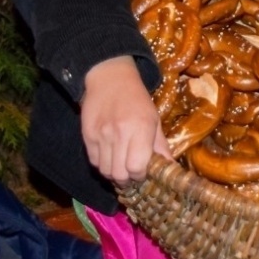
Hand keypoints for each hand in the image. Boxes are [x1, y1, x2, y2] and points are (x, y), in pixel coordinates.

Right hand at [81, 55, 171, 183]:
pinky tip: (109, 158)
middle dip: (127, 180)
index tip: (142, 173)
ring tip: (120, 167)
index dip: (140, 175)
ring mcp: (101, 135)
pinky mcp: (87, 135)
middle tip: (131, 176)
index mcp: (141, 129)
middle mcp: (120, 133)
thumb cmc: (137, 100)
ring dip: (113, 174)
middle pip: (119, 174)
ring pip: (104, 171)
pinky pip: (93, 161)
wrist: (110, 78)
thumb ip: (161, 146)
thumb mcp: (155, 119)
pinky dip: (101, 165)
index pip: (136, 167)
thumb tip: (170, 168)